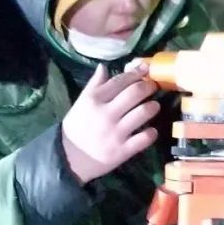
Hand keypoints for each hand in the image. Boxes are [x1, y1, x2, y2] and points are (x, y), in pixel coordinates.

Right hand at [61, 63, 159, 184]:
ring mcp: (116, 133)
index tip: (145, 70)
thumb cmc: (77, 127)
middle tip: (153, 87)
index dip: (136, 73)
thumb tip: (104, 66)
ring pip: (143, 112)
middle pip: (135, 93)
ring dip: (153, 107)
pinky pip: (144, 138)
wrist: (69, 158)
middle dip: (149, 86)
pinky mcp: (122, 150)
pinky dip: (151, 133)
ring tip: (154, 106)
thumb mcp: (81, 102)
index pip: (120, 80)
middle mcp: (106, 113)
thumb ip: (94, 84)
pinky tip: (150, 131)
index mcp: (95, 99)